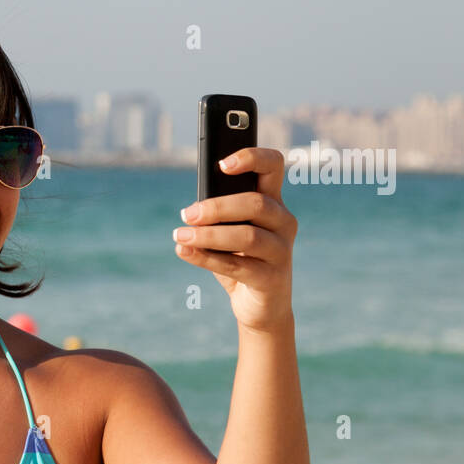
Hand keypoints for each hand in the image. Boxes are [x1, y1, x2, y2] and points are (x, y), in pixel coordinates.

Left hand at [174, 148, 296, 332]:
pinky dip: (206, 258)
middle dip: (216, 207)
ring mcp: (282, 251)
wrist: (260, 305)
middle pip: (255, 203)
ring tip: (179, 235)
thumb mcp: (229, 232)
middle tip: (186, 214)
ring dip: (208, 235)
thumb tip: (190, 210)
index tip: (222, 164)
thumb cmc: (241, 260)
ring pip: (247, 236)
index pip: (273, 166)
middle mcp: (283, 222)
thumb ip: (217, 216)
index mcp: (274, 202)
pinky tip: (184, 252)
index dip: (252, 158)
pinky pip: (237, 266)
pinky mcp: (272, 278)